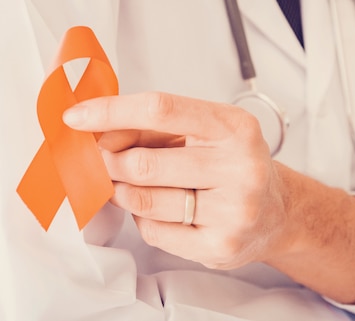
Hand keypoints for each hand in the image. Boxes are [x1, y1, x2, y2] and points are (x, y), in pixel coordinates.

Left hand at [63, 92, 290, 269]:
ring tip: (130, 184)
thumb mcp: (207, 131)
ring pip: (144, 200)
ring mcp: (233, 210)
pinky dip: (144, 218)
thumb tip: (99, 131)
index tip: (77, 116)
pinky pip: (155, 231)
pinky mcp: (220, 245)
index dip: (112, 111)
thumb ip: (156, 127)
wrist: (277, 212)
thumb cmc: (234, 164)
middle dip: (109, 162)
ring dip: (123, 192)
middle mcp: (240, 167)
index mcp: (234, 127)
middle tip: (100, 161)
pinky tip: (159, 209)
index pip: (161, 109)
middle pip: (144, 162)